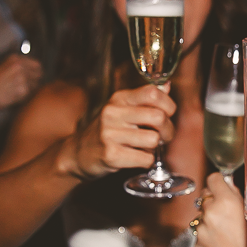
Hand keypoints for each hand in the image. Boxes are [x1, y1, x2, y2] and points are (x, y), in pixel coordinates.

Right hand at [0, 54, 43, 108]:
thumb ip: (18, 65)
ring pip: (36, 85)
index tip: (33, 77)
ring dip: (29, 89)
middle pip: (39, 75)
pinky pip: (30, 94)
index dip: (36, 72)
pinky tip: (14, 95)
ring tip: (16, 91)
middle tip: (25, 86)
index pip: (37, 65)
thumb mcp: (3, 66)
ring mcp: (23, 77)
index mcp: (15, 59)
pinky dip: (25, 96)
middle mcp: (20, 66)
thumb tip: (34, 68)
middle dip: (34, 81)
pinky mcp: (23, 89)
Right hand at [62, 85, 176, 180]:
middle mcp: (113, 113)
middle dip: (167, 130)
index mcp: (119, 98)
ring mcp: (110, 134)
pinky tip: (135, 157)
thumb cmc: (107, 131)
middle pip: (158, 117)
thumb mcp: (122, 109)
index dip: (168, 105)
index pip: (153, 92)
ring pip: (153, 139)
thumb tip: (166, 86)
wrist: (77, 154)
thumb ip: (144, 99)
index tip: (167, 115)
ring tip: (144, 147)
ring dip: (154, 148)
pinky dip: (145, 161)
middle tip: (162, 137)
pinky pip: (145, 159)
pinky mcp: (111, 155)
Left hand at [193, 173, 246, 246]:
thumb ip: (240, 199)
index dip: (219, 183)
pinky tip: (223, 245)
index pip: (213, 179)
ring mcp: (202, 231)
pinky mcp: (197, 246)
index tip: (222, 186)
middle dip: (214, 202)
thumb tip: (230, 187)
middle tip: (228, 213)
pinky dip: (208, 236)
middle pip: (205, 197)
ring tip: (227, 233)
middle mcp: (210, 214)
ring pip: (201, 216)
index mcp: (226, 202)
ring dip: (210, 220)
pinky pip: (200, 234)